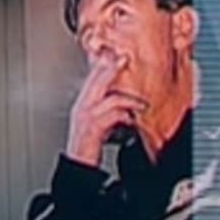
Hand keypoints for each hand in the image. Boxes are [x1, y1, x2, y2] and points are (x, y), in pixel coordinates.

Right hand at [66, 52, 144, 167]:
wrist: (78, 165)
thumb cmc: (89, 146)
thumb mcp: (98, 123)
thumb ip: (108, 109)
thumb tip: (124, 102)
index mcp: (82, 104)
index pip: (92, 78)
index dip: (104, 65)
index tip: (116, 53)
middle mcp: (81, 107)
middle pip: (95, 81)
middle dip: (110, 68)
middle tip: (123, 57)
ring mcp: (85, 117)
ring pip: (106, 97)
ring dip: (128, 99)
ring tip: (141, 104)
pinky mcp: (92, 129)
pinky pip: (111, 115)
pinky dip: (124, 116)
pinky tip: (132, 120)